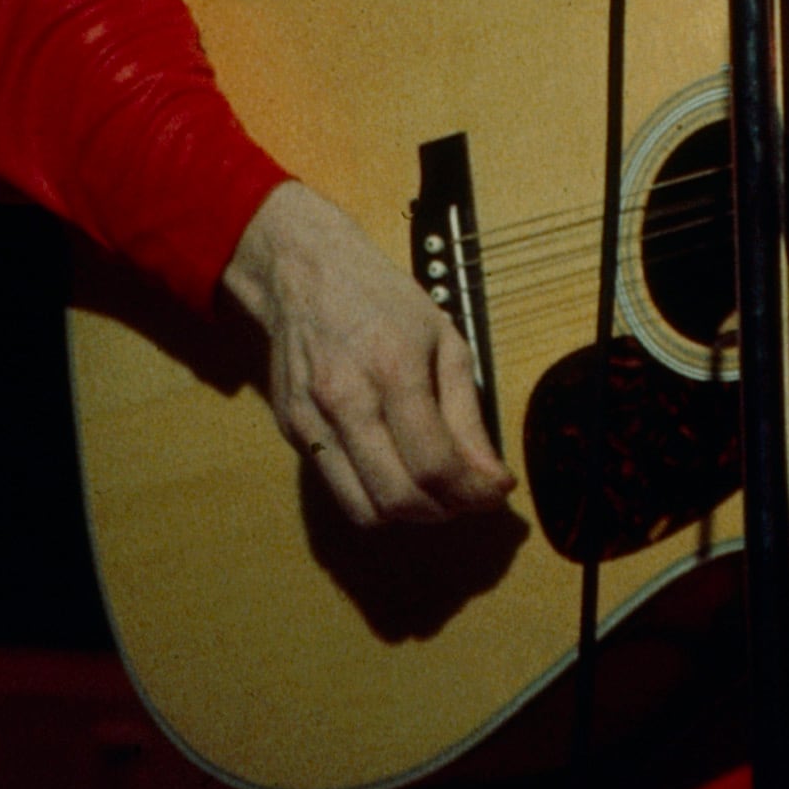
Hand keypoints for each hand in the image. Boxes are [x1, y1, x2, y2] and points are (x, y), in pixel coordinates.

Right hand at [219, 178, 514, 526]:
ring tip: (433, 490)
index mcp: (394, 369)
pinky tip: (396, 471)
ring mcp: (312, 420)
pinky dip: (374, 496)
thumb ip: (468, 416)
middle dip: (445, 511)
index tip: (496, 493)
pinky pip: (339, 490)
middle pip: (399, 497)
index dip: (473, 492)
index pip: (435, 463)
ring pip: (365, 509)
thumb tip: (492, 481)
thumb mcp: (445, 340)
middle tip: (467, 497)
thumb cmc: (384, 301)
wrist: (308, 274)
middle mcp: (346, 400)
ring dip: (409, 514)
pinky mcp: (292, 433)